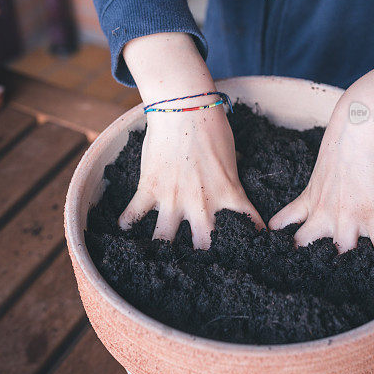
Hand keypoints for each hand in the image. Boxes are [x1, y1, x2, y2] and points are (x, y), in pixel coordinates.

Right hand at [118, 103, 265, 247]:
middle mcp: (201, 203)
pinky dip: (127, 222)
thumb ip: (230, 172)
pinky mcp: (150, 188)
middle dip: (203, 258)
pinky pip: (134, 214)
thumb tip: (235, 171)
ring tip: (159, 256)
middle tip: (200, 266)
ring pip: (165, 239)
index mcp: (228, 193)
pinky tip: (124, 228)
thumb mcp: (230, 155)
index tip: (249, 254)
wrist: (184, 107)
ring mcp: (173, 198)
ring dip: (162, 248)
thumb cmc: (212, 125)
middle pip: (203, 246)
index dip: (250, 243)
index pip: (246, 226)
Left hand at [268, 95, 373, 273]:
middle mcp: (324, 214)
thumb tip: (327, 181)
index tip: (267, 259)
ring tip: (353, 294)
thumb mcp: (324, 165)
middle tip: (300, 288)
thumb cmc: (346, 139)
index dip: (277, 244)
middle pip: (306, 249)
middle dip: (303, 268)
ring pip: (342, 255)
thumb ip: (323, 181)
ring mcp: (348, 218)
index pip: (284, 226)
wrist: (364, 126)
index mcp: (310, 200)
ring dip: (348, 274)